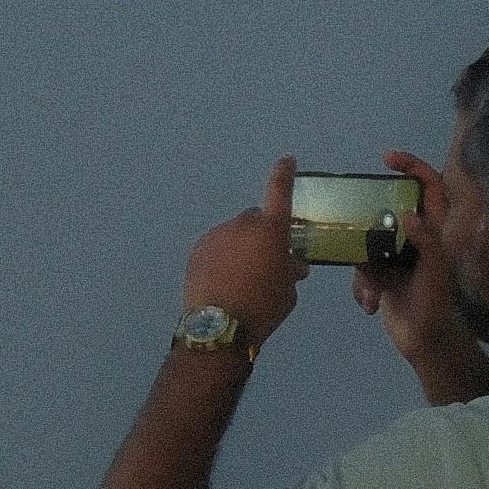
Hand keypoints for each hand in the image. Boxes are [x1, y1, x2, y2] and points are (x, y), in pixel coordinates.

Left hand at [183, 160, 304, 352]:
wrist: (219, 328)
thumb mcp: (289, 291)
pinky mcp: (197, 250)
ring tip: (242, 278)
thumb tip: (291, 264)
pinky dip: (222, 258)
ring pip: (234, 235)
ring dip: (241, 247)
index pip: (279, 191)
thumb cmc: (264, 307)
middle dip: (262, 234)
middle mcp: (242, 225)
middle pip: (256, 220)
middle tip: (267, 261)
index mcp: (270, 230)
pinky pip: (216, 247)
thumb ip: (291, 270)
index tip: (286, 161)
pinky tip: (223, 282)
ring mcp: (216, 235)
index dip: (284, 174)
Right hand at [356, 142, 470, 373]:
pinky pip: (363, 271)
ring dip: (365, 271)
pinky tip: (369, 305)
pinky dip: (363, 288)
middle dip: (369, 222)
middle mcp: (414, 239)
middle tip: (352, 217)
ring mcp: (396, 257)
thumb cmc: (436, 304)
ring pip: (369, 246)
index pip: (429, 187)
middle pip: (389, 212)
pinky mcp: (382, 277)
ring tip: (373, 292)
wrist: (424, 343)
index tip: (386, 158)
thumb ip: (425, 240)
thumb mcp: (434, 270)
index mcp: (434, 231)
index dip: (412, 167)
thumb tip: (406, 214)